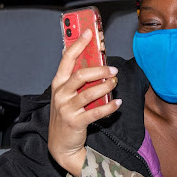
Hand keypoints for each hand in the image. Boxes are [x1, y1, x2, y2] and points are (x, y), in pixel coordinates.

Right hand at [48, 29, 120, 176]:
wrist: (61, 144)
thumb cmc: (68, 114)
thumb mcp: (69, 95)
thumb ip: (79, 80)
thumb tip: (98, 62)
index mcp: (58, 83)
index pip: (67, 59)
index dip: (78, 44)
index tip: (90, 32)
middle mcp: (60, 94)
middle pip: (81, 75)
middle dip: (100, 70)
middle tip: (113, 70)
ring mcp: (66, 108)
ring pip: (90, 93)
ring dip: (106, 86)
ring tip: (115, 83)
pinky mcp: (75, 121)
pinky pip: (96, 112)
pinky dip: (109, 107)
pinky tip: (118, 103)